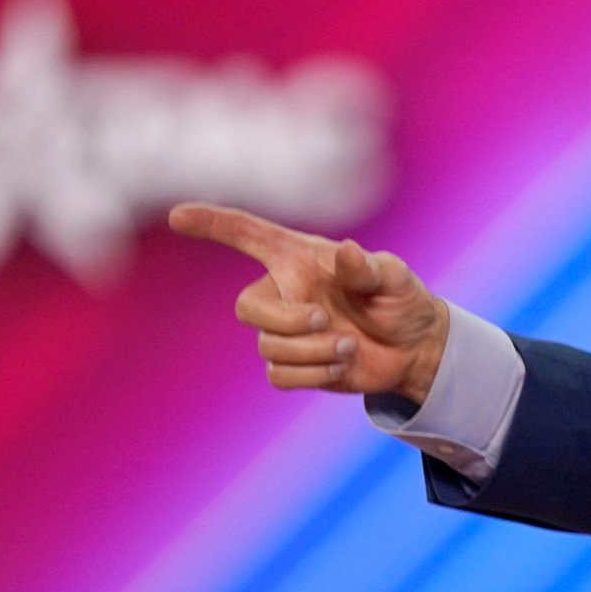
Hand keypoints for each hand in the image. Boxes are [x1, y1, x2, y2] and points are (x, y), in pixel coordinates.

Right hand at [169, 203, 450, 403]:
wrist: (412, 347)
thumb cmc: (400, 299)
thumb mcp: (394, 278)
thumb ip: (368, 267)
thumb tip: (347, 251)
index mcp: (300, 259)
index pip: (248, 236)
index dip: (213, 224)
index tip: (178, 215)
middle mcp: (284, 292)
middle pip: (247, 307)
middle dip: (286, 320)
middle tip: (327, 321)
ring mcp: (284, 330)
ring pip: (268, 347)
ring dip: (313, 351)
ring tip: (350, 345)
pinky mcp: (291, 364)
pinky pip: (279, 375)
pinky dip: (313, 374)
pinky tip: (341, 365)